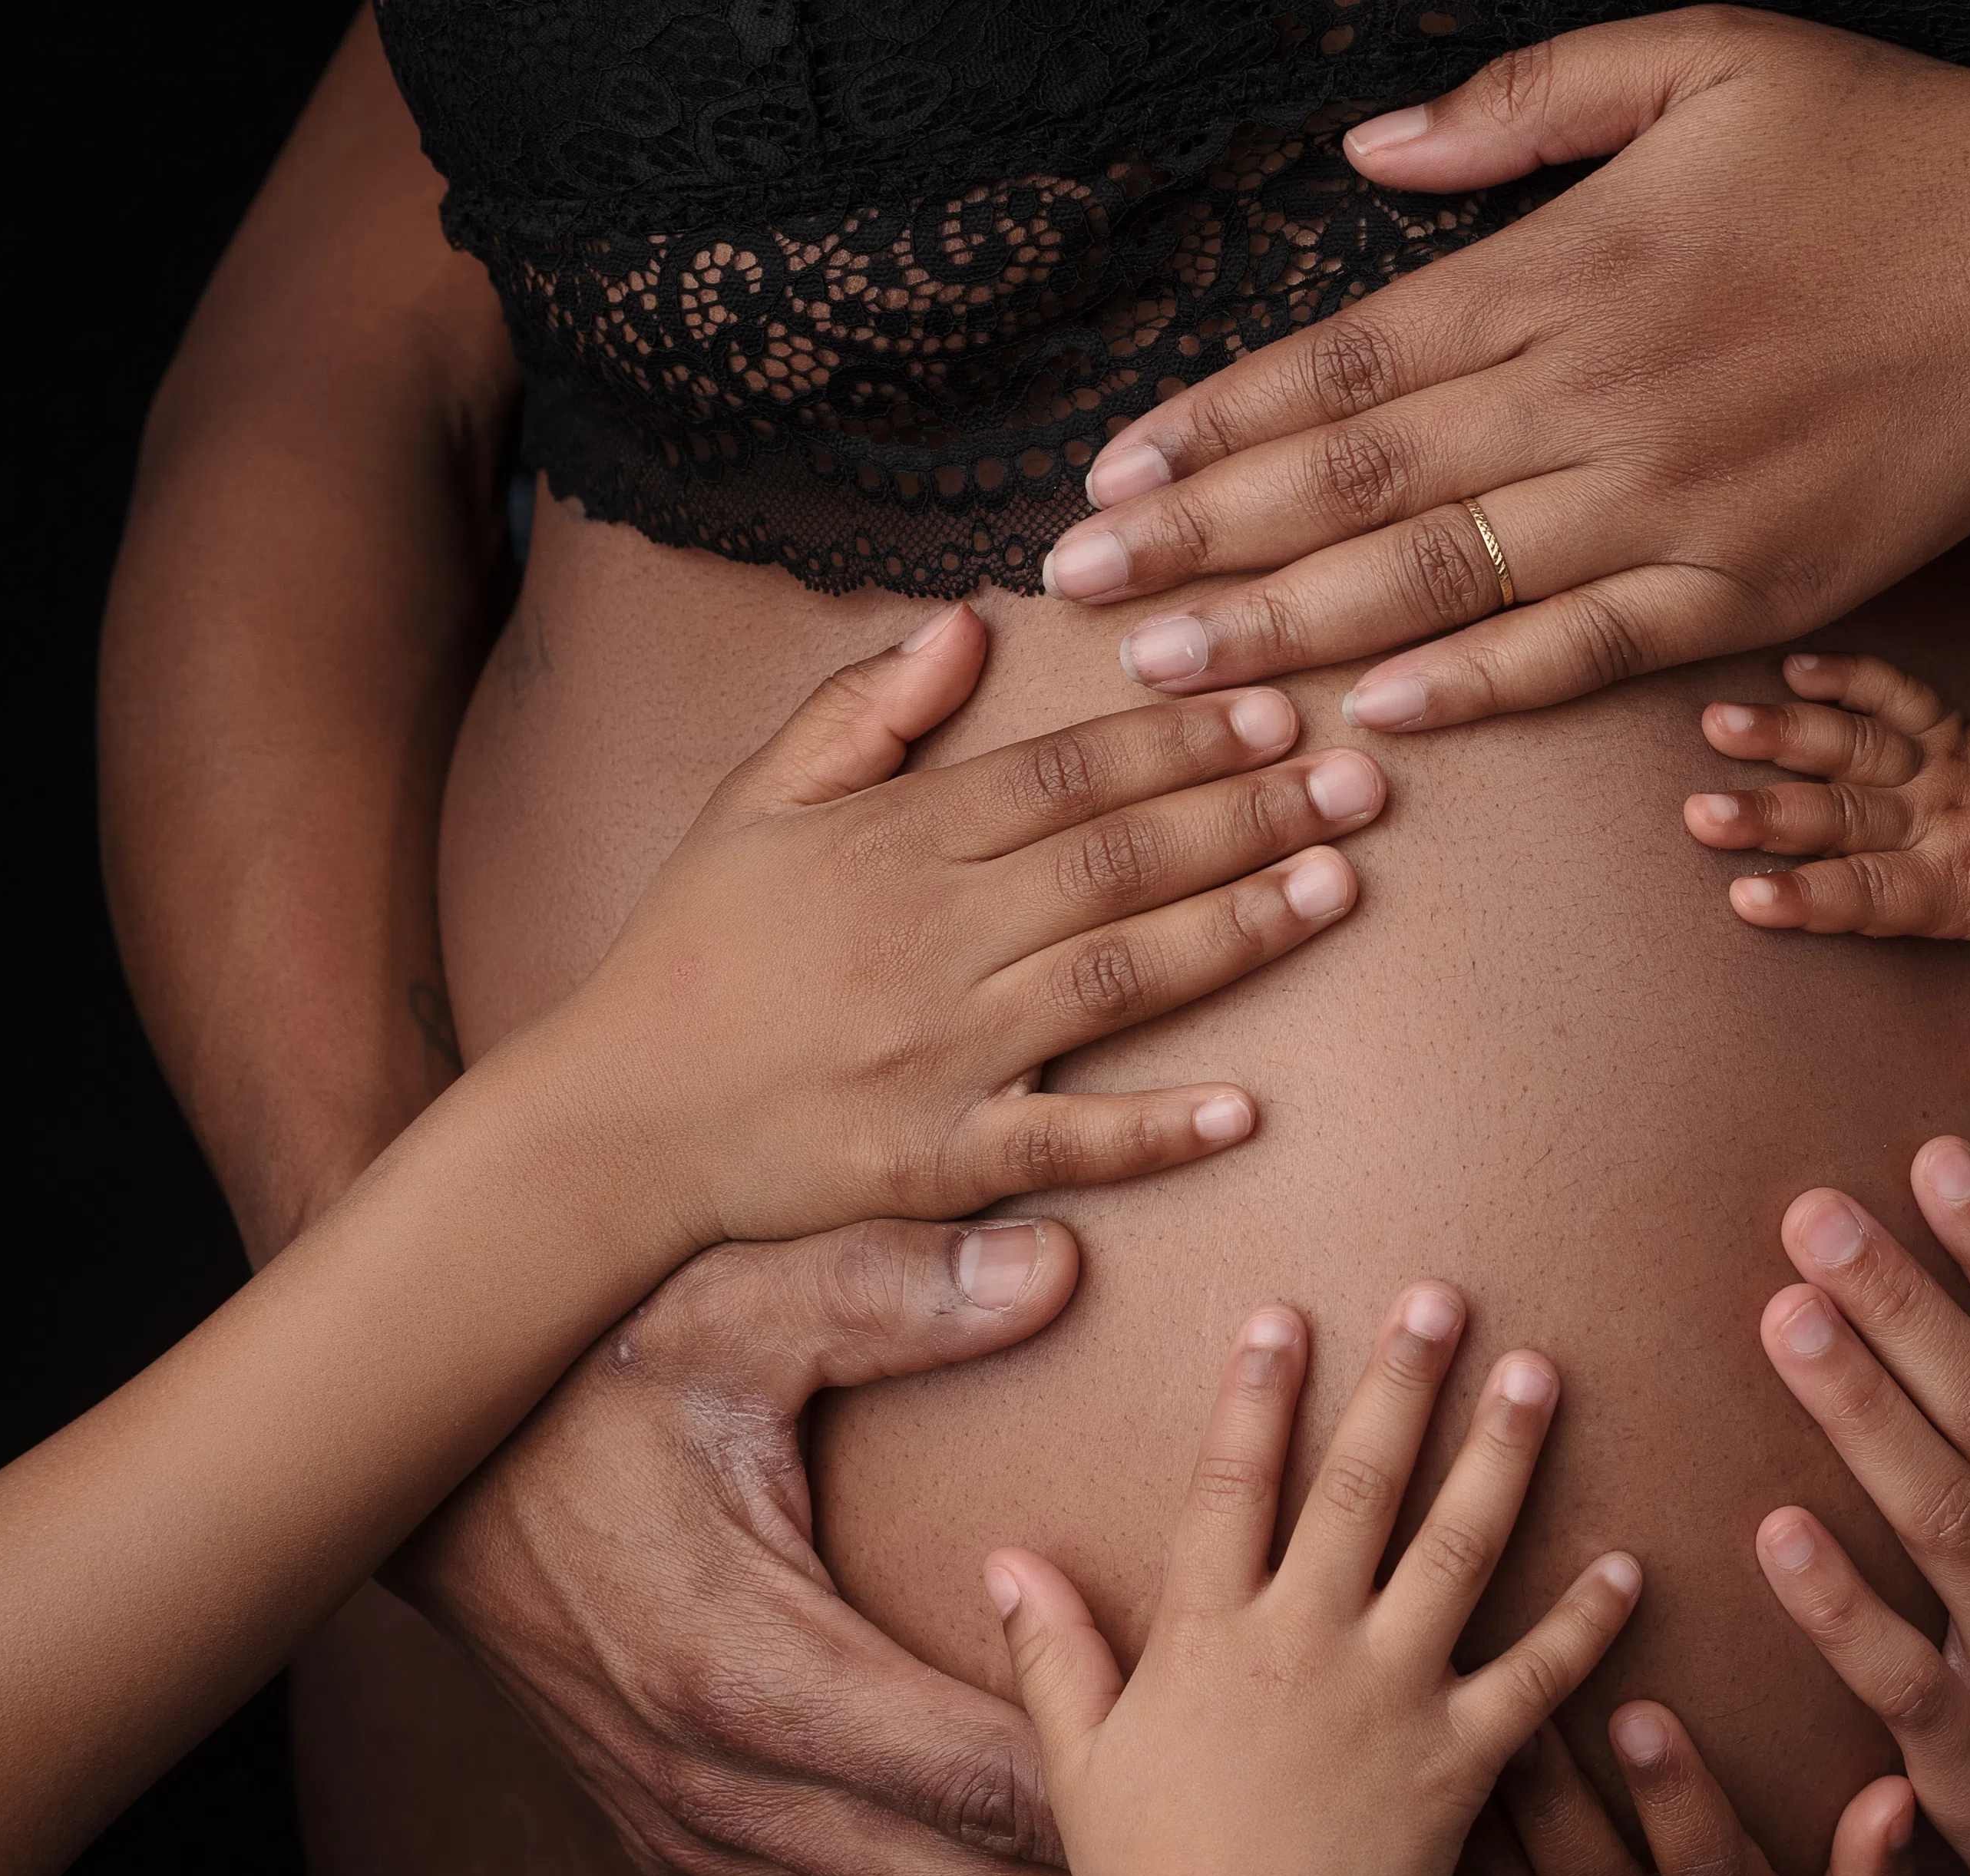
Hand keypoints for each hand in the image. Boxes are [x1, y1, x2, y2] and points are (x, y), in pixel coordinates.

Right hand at [392, 1215, 1115, 1875]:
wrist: (420, 1480)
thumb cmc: (586, 1386)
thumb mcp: (724, 1312)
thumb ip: (887, 1291)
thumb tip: (1053, 1265)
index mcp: (746, 1662)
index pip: (964, 1765)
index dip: (1103, 1808)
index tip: (1228, 1830)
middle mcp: (722, 1782)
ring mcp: (698, 1837)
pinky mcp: (683, 1854)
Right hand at [523, 601, 1385, 1249]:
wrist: (610, 1117)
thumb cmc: (689, 951)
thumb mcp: (754, 803)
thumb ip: (861, 710)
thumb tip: (969, 622)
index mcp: (891, 841)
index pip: (1065, 773)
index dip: (1178, 739)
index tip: (1278, 711)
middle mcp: (926, 937)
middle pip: (1115, 860)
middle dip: (1247, 814)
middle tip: (1359, 784)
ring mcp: (936, 1052)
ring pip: (1113, 977)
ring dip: (1234, 931)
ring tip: (1336, 886)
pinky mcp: (934, 1160)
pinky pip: (1062, 1144)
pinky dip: (1151, 1130)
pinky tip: (1244, 1109)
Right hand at [987, 1288, 1640, 1875]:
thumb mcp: (1081, 1765)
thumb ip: (1053, 1654)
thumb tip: (1006, 1561)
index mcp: (1211, 1633)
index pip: (1233, 1483)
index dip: (1256, 1392)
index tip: (1284, 1313)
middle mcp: (1308, 1639)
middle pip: (1361, 1483)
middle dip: (1402, 1381)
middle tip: (1441, 1295)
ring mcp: (1394, 1692)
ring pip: (1459, 1547)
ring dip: (1503, 1454)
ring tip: (1540, 1372)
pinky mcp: (1462, 1760)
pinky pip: (1537, 1676)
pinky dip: (1586, 1621)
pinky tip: (1631, 1566)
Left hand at [1034, 9, 1969, 729]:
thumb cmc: (1884, 151)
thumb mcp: (1705, 54)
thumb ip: (1524, 104)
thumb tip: (1372, 153)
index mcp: (1569, 265)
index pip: (1346, 362)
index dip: (1214, 425)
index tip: (1111, 473)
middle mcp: (1598, 391)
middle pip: (1357, 483)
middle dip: (1202, 544)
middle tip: (1083, 591)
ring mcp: (1670, 501)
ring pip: (1443, 580)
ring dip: (1294, 632)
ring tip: (1174, 673)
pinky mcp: (1742, 586)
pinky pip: (1580, 650)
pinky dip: (1475, 684)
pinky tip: (1372, 714)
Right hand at [1684, 653, 1969, 1094]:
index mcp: (1957, 880)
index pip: (1872, 892)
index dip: (1809, 897)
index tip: (1746, 897)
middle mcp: (1937, 817)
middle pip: (1841, 816)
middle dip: (1768, 815)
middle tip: (1699, 813)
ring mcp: (1939, 763)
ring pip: (1852, 746)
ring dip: (1784, 733)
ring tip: (1716, 723)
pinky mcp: (1947, 724)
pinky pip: (1894, 690)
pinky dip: (1847, 674)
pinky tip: (1793, 665)